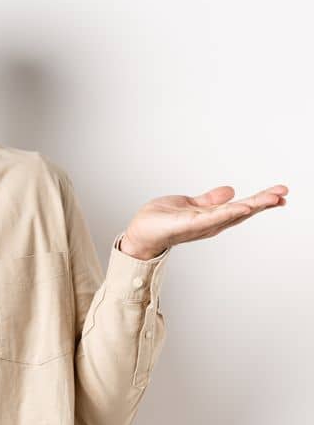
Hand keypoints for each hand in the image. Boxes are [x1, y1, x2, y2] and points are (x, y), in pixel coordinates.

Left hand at [120, 184, 288, 258]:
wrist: (139, 234)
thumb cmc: (161, 221)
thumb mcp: (190, 204)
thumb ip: (210, 200)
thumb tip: (231, 191)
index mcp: (212, 217)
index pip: (242, 207)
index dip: (260, 200)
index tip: (280, 193)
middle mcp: (211, 223)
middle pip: (243, 211)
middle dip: (264, 202)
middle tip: (284, 193)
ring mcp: (201, 225)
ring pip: (232, 214)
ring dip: (253, 205)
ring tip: (272, 198)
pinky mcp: (189, 224)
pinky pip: (211, 218)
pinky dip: (228, 212)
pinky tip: (243, 207)